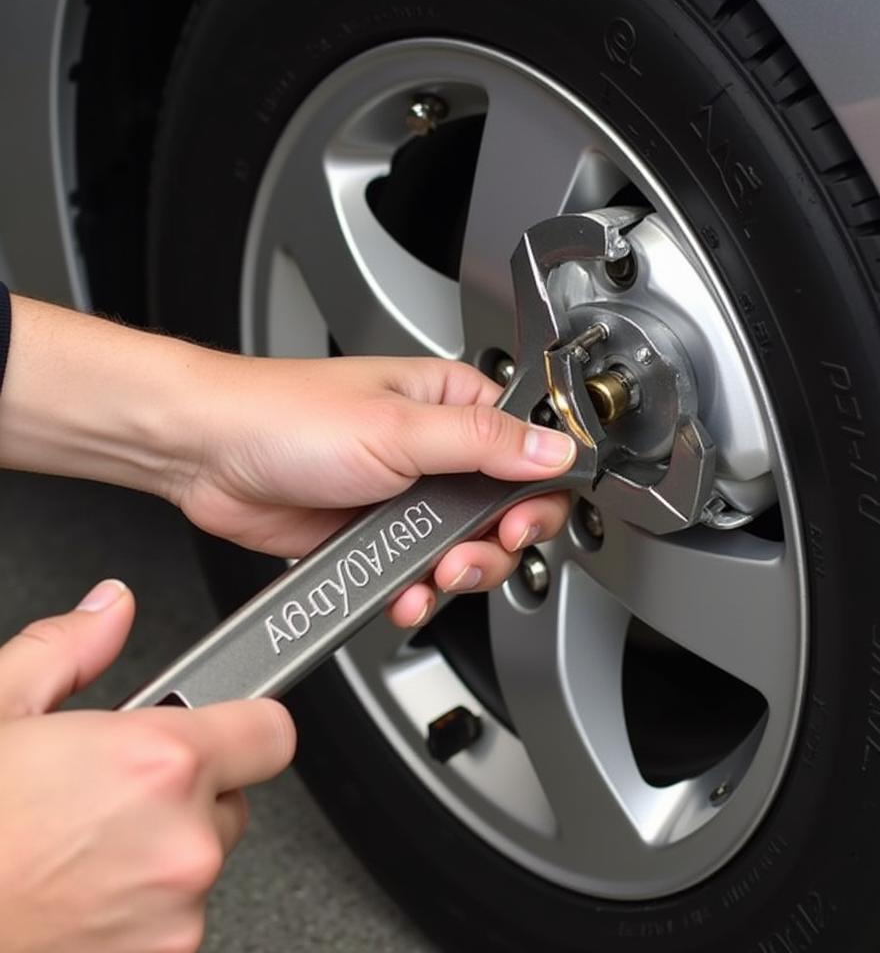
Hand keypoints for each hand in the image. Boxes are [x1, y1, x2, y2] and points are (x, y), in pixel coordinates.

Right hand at [0, 580, 295, 952]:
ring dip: (157, 855)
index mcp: (158, 765)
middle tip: (108, 795)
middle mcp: (181, 846)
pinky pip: (170, 922)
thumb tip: (109, 611)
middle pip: (232, 800)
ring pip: (198, 864)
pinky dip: (136, 911)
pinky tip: (72, 897)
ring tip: (76, 852)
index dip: (245, 723)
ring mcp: (171, 919)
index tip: (222, 726)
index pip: (272, 731)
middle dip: (185, 793)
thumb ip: (69, 649)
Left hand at [176, 355, 574, 625]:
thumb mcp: (399, 427)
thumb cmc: (284, 414)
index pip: (529, 447)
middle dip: (499, 540)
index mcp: (451, 404)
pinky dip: (418, 592)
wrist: (207, 455)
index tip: (526, 516)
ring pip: (467, 549)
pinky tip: (405, 592)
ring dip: (459, 573)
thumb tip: (556, 450)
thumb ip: (486, 443)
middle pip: (507, 508)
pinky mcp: (377, 536)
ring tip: (436, 574)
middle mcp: (436, 449)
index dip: (540, 488)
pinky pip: (419, 575)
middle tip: (479, 548)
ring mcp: (408, 497)